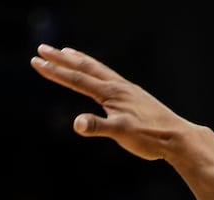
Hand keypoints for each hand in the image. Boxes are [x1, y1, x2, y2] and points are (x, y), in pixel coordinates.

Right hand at [30, 44, 198, 160]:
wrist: (177, 137)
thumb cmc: (149, 137)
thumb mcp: (121, 133)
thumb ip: (97, 127)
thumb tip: (77, 124)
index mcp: (111, 93)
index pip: (77, 79)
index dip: (55, 71)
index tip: (36, 61)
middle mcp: (118, 86)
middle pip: (84, 67)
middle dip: (61, 59)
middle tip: (42, 48)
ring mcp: (126, 89)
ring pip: (98, 69)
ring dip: (79, 60)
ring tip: (66, 51)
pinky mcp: (133, 96)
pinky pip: (109, 77)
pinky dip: (96, 71)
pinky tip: (98, 76)